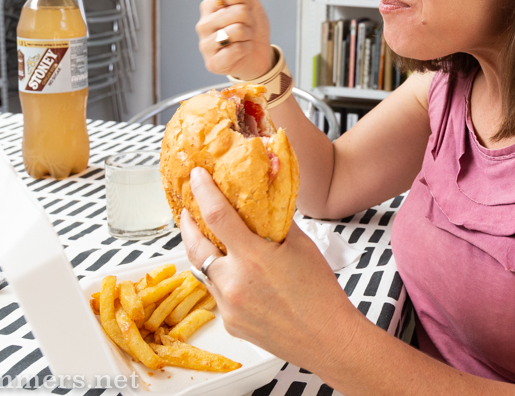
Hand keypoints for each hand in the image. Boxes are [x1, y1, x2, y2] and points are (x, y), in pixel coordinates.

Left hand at [180, 167, 359, 368]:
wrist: (326, 338)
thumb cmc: (320, 291)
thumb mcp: (302, 246)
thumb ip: (277, 223)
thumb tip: (264, 203)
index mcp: (253, 258)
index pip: (217, 216)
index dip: (203, 192)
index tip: (196, 177)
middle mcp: (233, 282)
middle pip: (195, 246)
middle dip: (188, 225)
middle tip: (188, 210)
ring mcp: (228, 306)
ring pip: (204, 272)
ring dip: (203, 254)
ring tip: (207, 239)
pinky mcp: (230, 324)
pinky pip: (217, 295)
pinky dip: (221, 280)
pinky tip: (234, 276)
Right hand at [195, 0, 274, 79]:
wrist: (258, 54)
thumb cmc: (250, 26)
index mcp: (208, 6)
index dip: (248, 3)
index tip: (245, 11)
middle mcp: (203, 24)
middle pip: (239, 12)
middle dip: (250, 21)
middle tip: (246, 28)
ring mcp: (205, 45)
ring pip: (238, 30)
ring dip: (248, 36)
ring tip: (243, 39)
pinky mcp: (213, 63)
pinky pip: (237, 49)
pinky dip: (245, 50)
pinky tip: (240, 52)